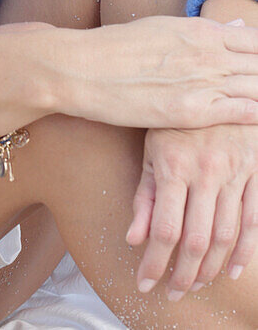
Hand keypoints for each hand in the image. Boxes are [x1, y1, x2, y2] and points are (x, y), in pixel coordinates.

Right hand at [53, 15, 257, 128]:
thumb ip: (204, 33)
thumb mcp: (163, 29)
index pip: (256, 41)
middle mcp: (207, 52)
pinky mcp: (191, 111)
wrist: (82, 67)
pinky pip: (241, 111)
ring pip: (257, 87)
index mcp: (201, 31)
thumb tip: (239, 29)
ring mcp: (202, 81)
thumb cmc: (116, 49)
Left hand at [125, 123, 257, 299]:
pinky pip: (254, 220)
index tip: (145, 284)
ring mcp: (234, 173)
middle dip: (182, 274)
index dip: (155, 263)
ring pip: (226, 235)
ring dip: (211, 268)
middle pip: (197, 240)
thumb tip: (134, 239)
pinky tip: (233, 270)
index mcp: (173, 166)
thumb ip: (144, 196)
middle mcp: (205, 172)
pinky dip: (245, 251)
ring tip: (195, 283)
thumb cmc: (175, 122)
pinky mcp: (255, 172)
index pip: (164, 229)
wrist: (213, 86)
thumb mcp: (151, 150)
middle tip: (172, 293)